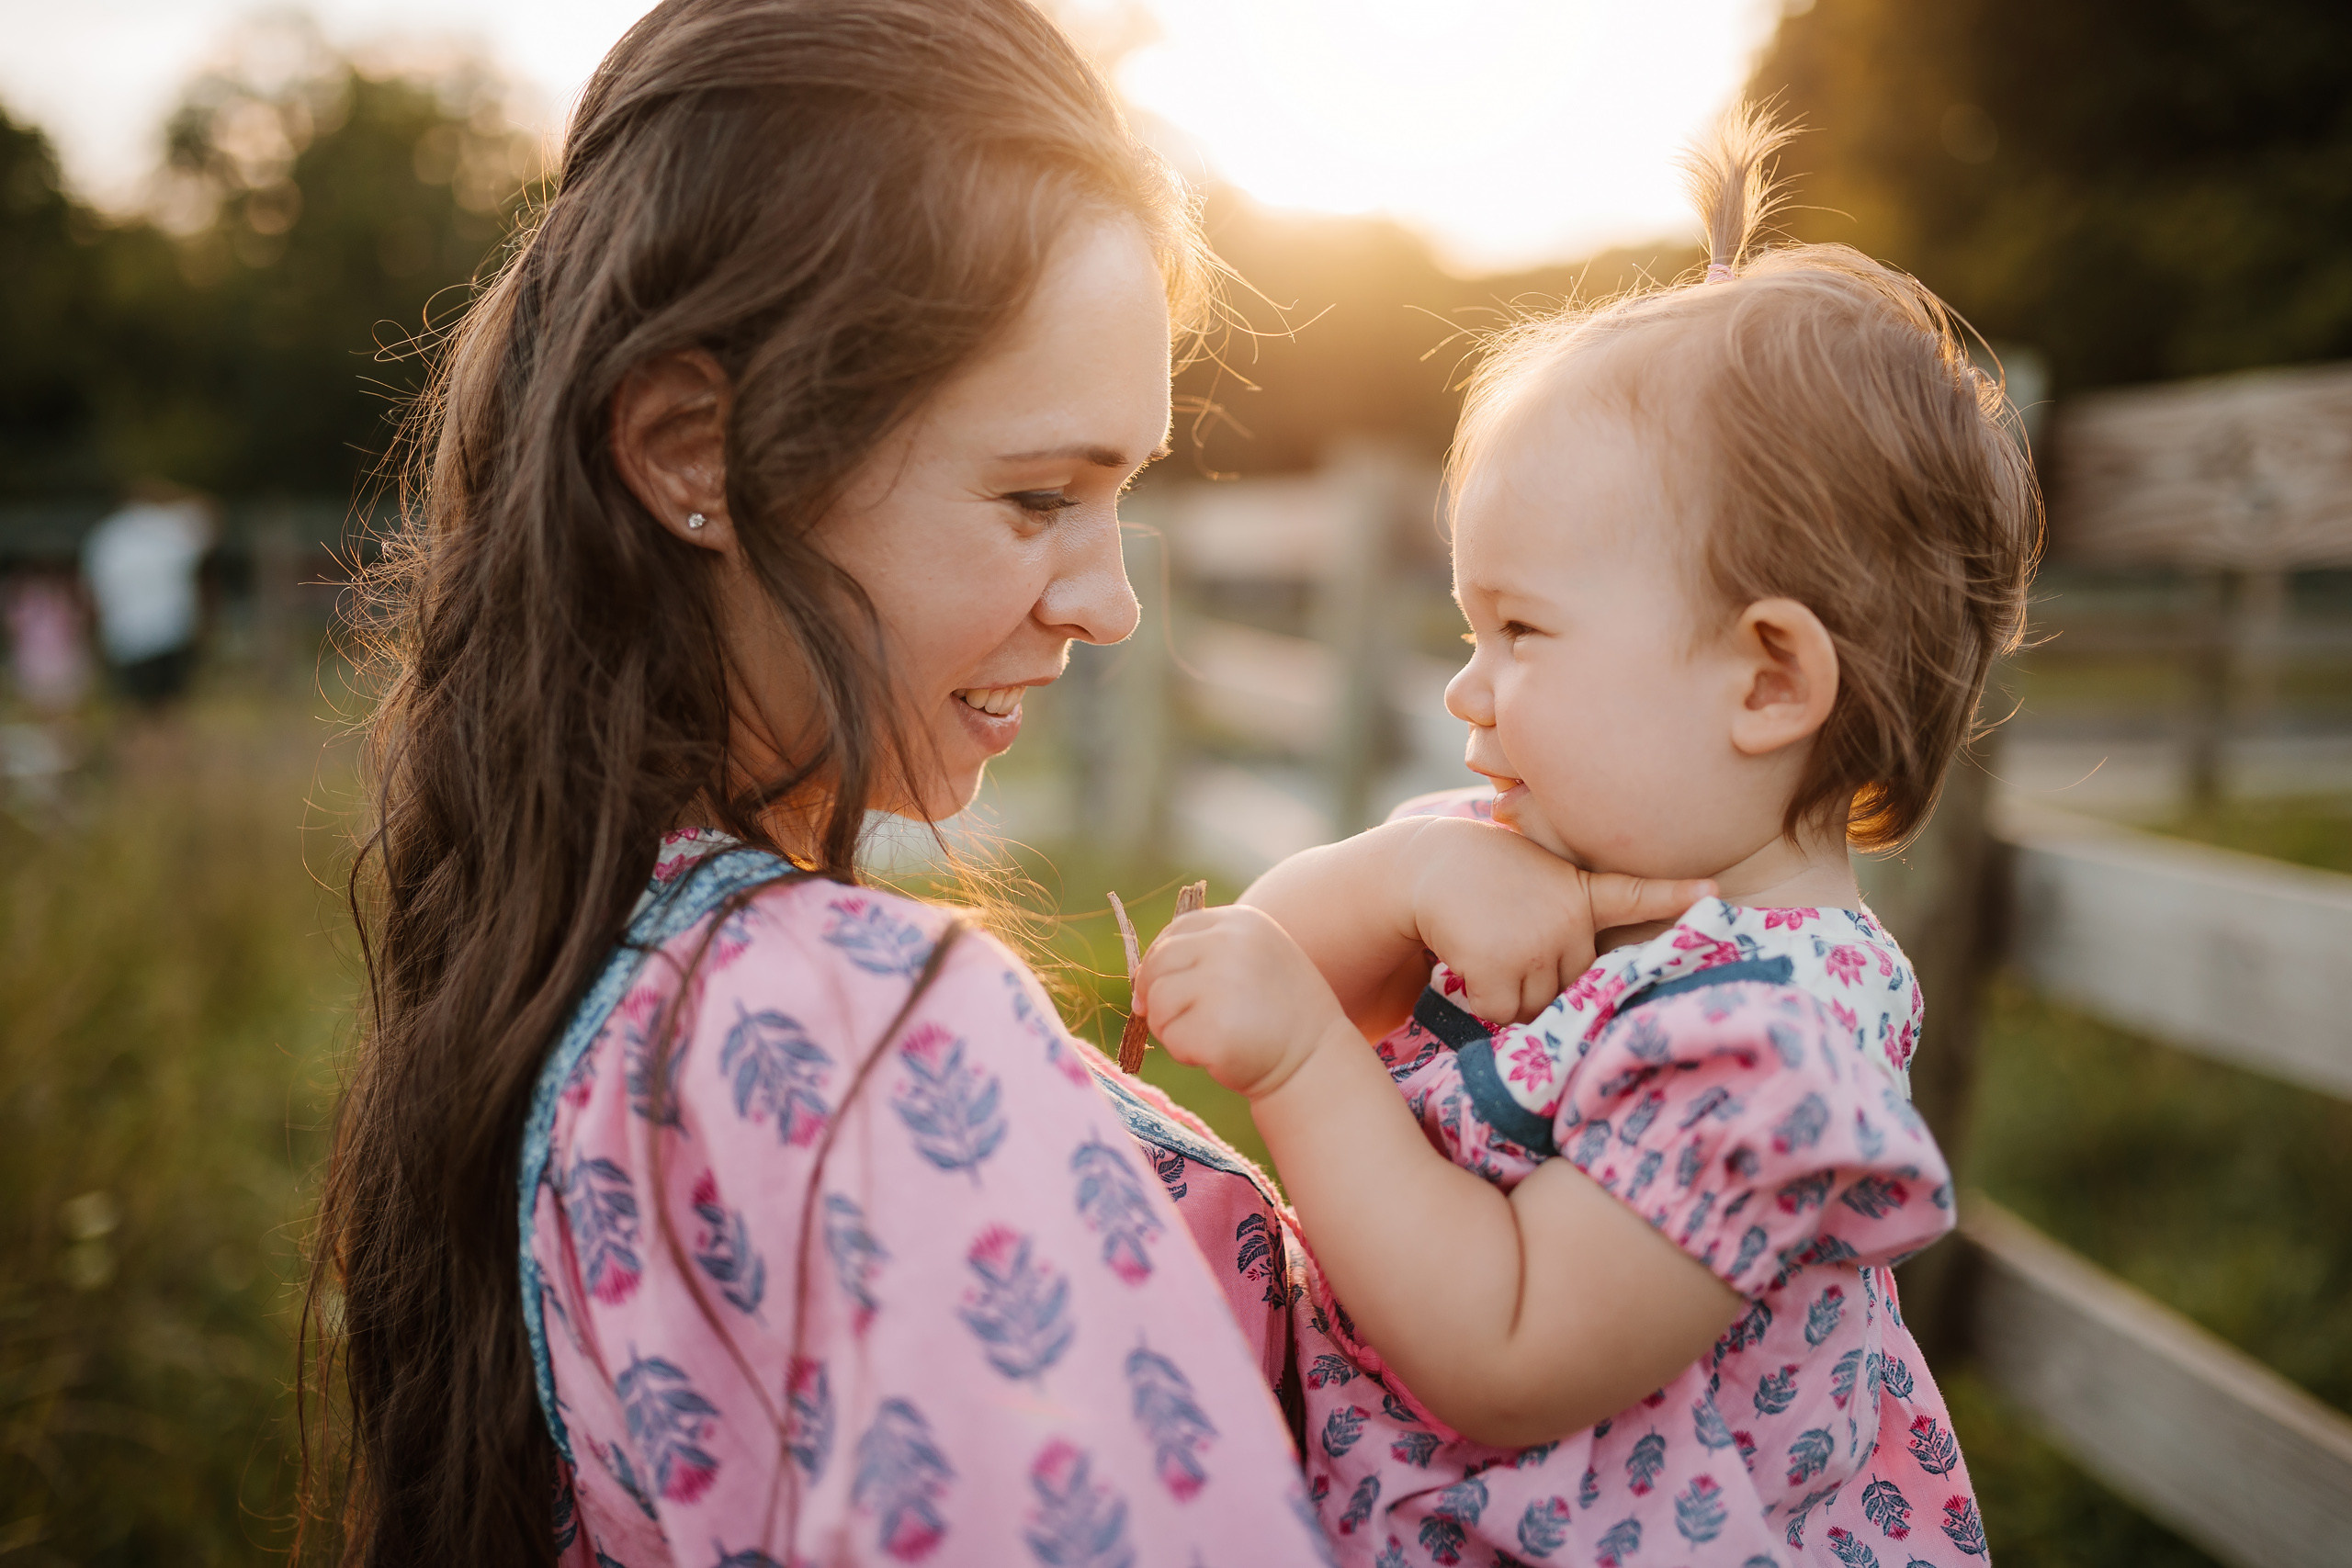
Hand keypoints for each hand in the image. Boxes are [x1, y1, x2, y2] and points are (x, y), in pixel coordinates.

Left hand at [1136, 904, 1355, 1100]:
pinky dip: (1183, 1052)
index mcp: (1242, 922)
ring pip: (1157, 1001)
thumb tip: (1143, 974)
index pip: (1176, 931)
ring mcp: (1222, 984)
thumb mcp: (1253, 961)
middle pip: (1158, 963)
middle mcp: (1231, 944)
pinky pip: (1169, 1037)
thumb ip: (1208, 952)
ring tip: (1208, 1037)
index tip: (1163, 989)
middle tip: (1179, 1021)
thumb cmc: (1278, 1014)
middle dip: (1157, 996)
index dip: (1160, 963)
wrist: (1315, 1061)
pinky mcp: (1213, 1028)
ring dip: (1170, 1026)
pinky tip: (1217, 1054)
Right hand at [1404, 817, 1713, 1024]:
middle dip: (1541, 980)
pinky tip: (1469, 958)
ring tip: (1488, 946)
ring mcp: (1535, 942)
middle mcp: (1566, 920)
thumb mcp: (1536, 878)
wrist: (1426, 865)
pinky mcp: (1499, 964)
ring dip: (1511, 993)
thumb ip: (1564, 918)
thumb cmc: (1482, 876)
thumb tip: (1560, 994)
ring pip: (1536, 1007)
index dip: (1674, 895)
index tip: (1711, 892)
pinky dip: (1483, 999)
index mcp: (1580, 893)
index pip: (1635, 896)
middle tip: (1508, 943)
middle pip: (1572, 987)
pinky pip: (1502, 1012)